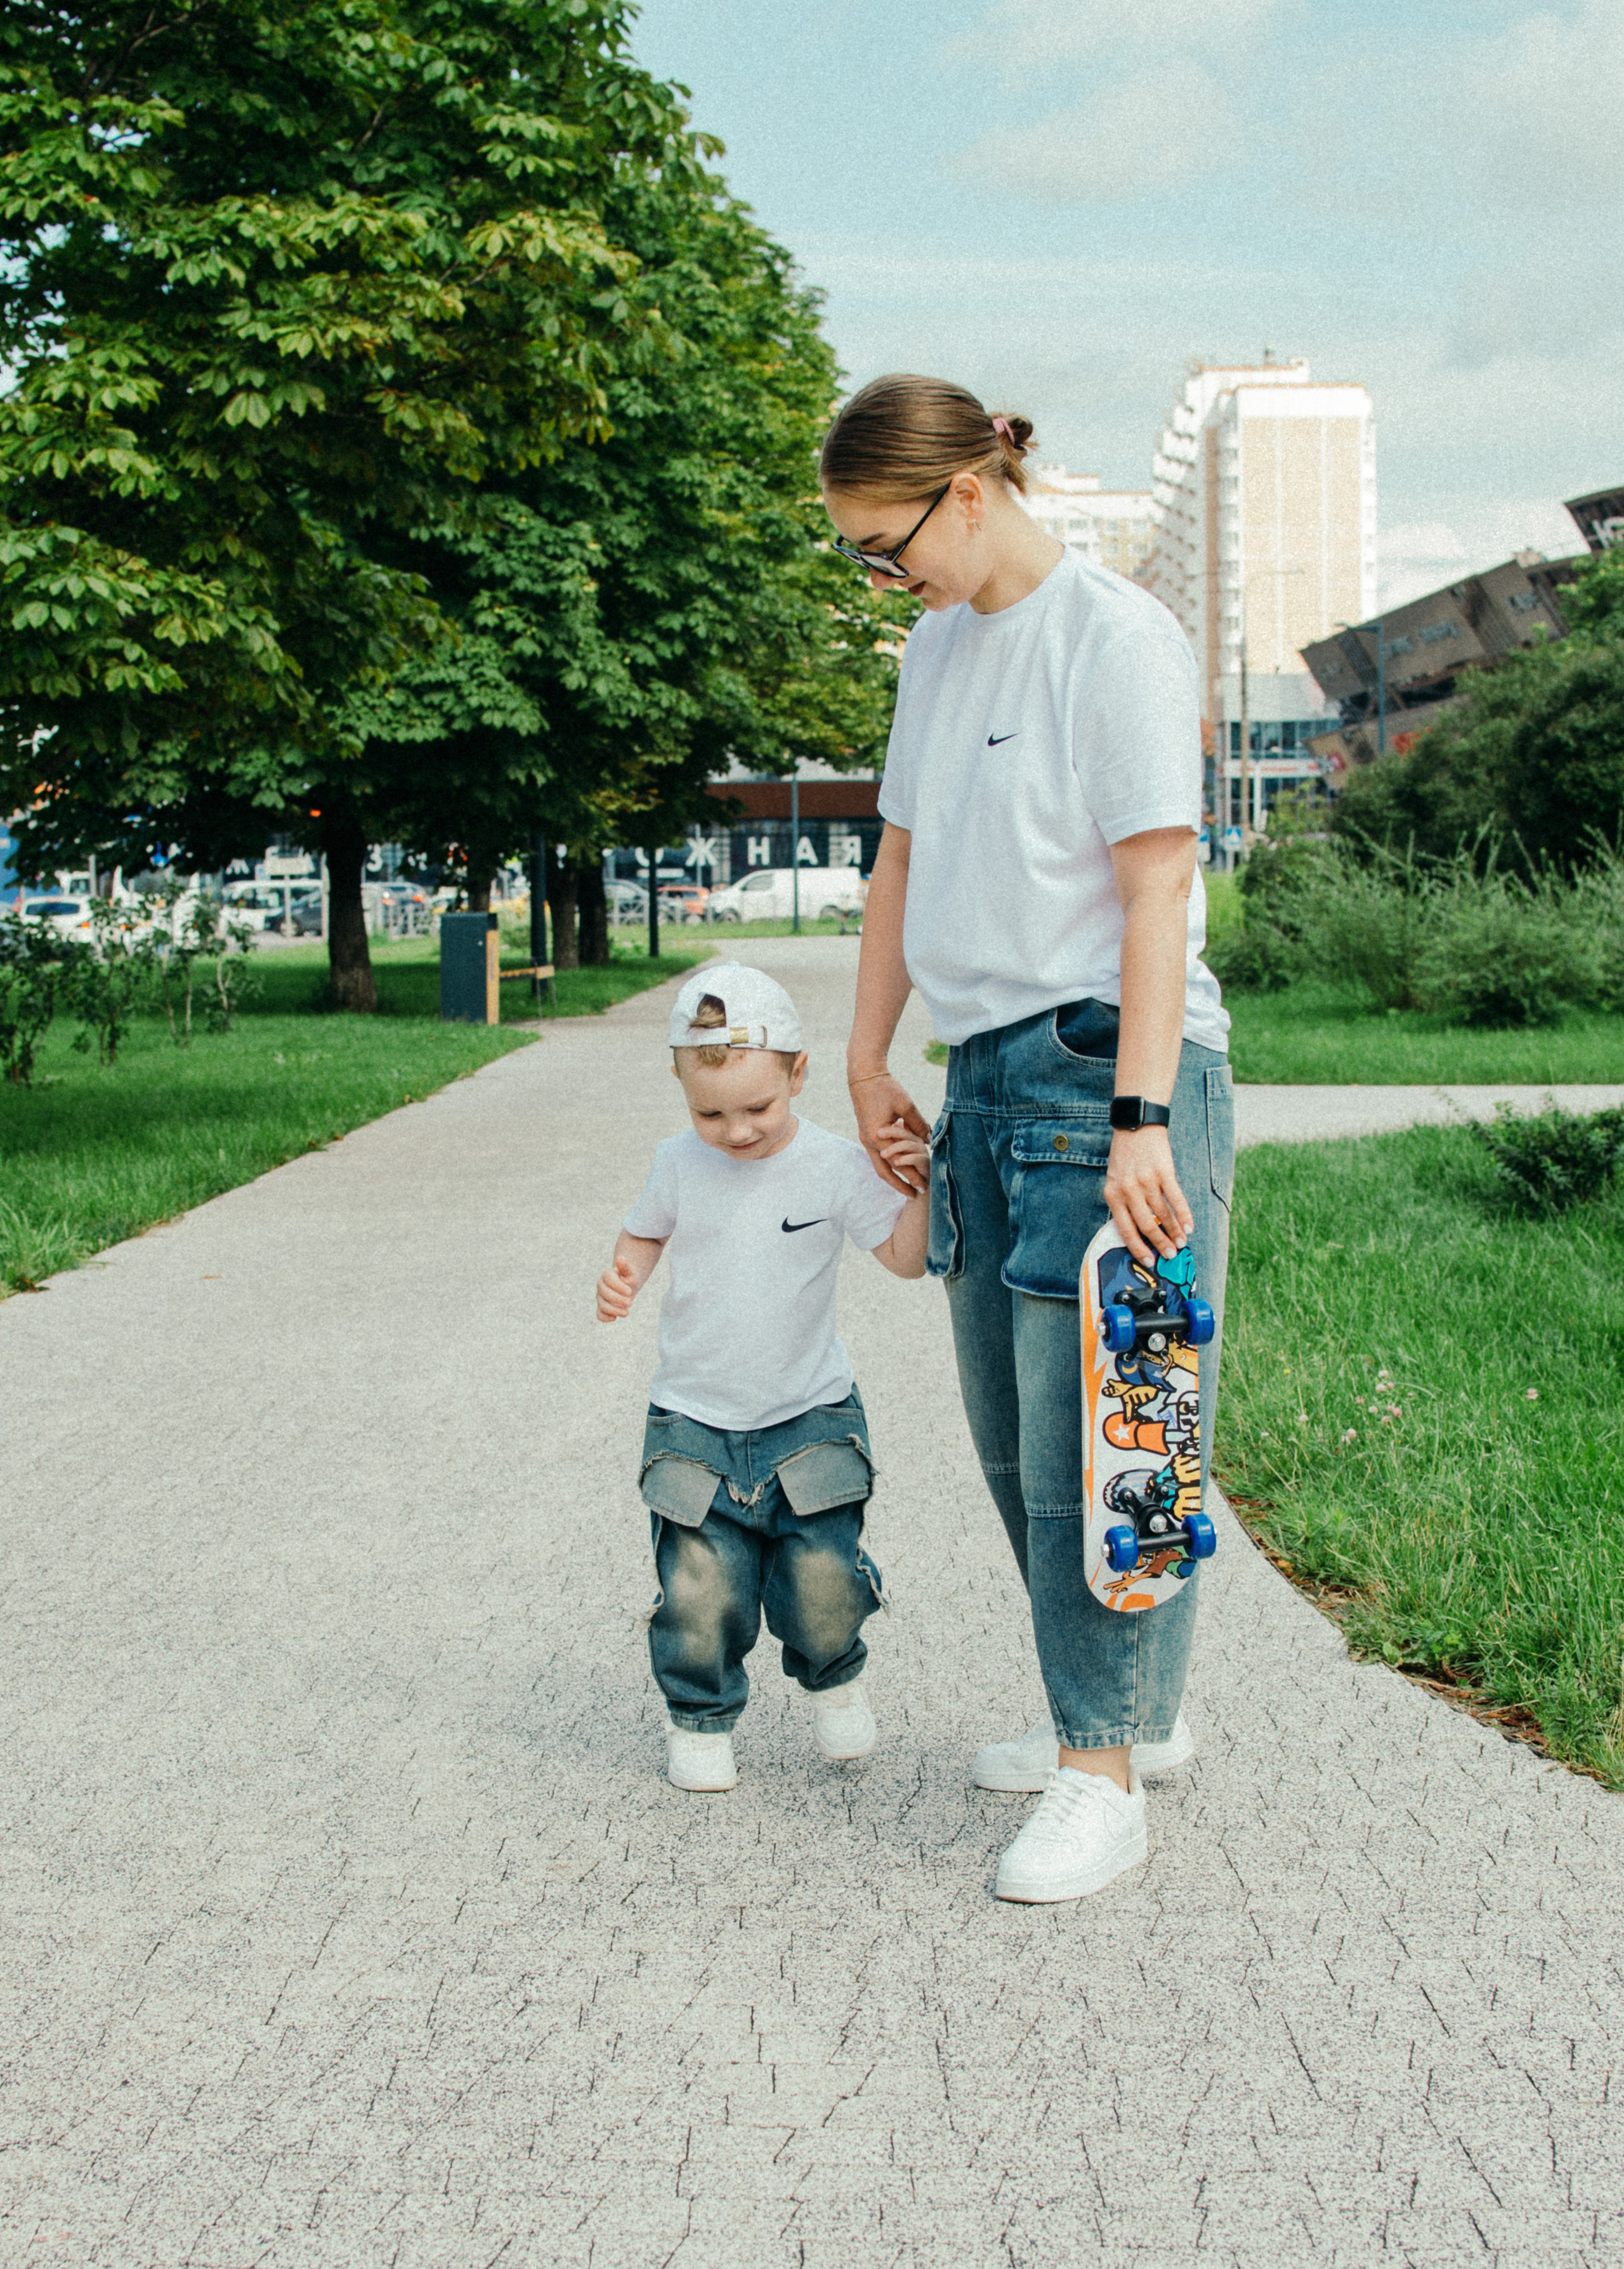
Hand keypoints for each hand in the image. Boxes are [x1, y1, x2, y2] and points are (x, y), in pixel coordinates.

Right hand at [596, 1255, 636, 1321]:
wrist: (627, 1285)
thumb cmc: (629, 1278)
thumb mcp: (630, 1272)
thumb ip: (625, 1267)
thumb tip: (620, 1257)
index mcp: (607, 1275)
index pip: (609, 1279)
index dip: (619, 1287)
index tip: (630, 1292)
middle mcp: (601, 1286)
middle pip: (605, 1293)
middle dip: (617, 1299)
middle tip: (630, 1302)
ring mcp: (600, 1297)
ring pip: (602, 1304)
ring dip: (614, 1310)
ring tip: (626, 1312)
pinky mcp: (602, 1308)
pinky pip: (599, 1314)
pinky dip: (604, 1317)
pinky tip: (614, 1318)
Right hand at [849, 1070, 929, 1192]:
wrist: (863, 1075)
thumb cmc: (885, 1088)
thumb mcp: (906, 1105)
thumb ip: (918, 1124)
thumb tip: (930, 1141)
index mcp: (878, 1136)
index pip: (898, 1163)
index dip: (912, 1176)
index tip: (925, 1187)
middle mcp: (869, 1141)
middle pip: (884, 1171)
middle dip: (901, 1184)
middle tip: (916, 1195)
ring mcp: (865, 1137)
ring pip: (879, 1164)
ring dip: (894, 1175)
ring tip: (909, 1183)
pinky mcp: (866, 1132)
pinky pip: (877, 1154)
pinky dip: (889, 1162)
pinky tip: (900, 1165)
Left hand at [1104, 1126, 1192, 1264]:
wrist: (1136, 1126)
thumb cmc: (1125, 1157)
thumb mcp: (1115, 1180)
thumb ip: (1123, 1203)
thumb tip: (1139, 1232)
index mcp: (1113, 1195)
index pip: (1126, 1230)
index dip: (1138, 1248)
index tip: (1148, 1261)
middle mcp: (1129, 1190)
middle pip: (1147, 1226)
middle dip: (1160, 1244)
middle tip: (1170, 1255)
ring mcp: (1147, 1181)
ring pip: (1164, 1215)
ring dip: (1174, 1233)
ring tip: (1182, 1243)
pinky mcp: (1164, 1172)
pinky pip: (1176, 1200)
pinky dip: (1184, 1216)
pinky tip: (1189, 1227)